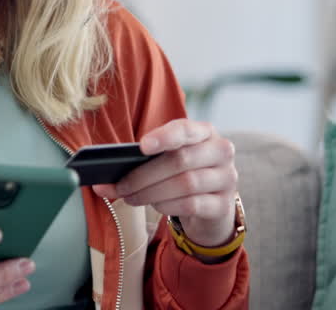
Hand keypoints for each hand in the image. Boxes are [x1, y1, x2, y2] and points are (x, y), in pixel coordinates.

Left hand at [91, 119, 237, 248]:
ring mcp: (226, 178)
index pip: (186, 129)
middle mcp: (221, 151)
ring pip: (184, 184)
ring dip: (151, 192)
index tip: (141, 146)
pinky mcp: (223, 205)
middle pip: (180, 160)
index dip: (164, 137)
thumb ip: (149, 156)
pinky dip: (167, 205)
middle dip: (143, 175)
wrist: (210, 204)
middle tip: (120, 186)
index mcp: (205, 132)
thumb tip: (109, 171)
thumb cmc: (182, 173)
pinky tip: (155, 206)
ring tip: (130, 197)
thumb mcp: (170, 157)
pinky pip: (191, 204)